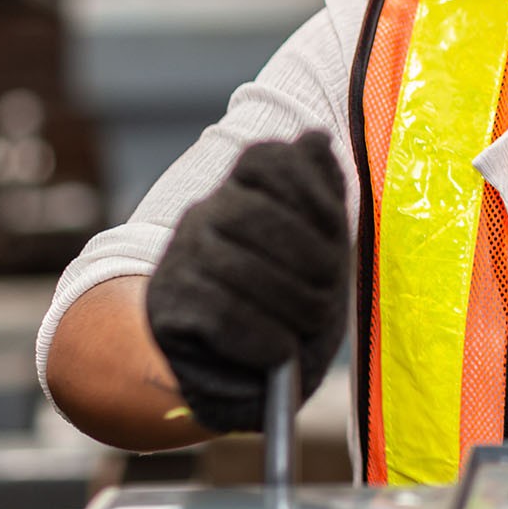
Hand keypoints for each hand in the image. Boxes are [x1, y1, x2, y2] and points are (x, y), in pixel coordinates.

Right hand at [145, 132, 349, 433]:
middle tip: (330, 290)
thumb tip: (315, 136)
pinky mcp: (169, 309)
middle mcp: (204, 215)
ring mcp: (180, 260)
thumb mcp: (321, 246)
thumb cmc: (292, 301)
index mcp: (243, 189)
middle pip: (253, 213)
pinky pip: (219, 314)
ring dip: (291, 301)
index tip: (338, 231)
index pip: (266, 157)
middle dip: (307, 255)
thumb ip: (321, 191)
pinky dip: (262, 337)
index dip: (310, 189)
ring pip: (235, 265)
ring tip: (311, 322)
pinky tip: (279, 350)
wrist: (243, 372)